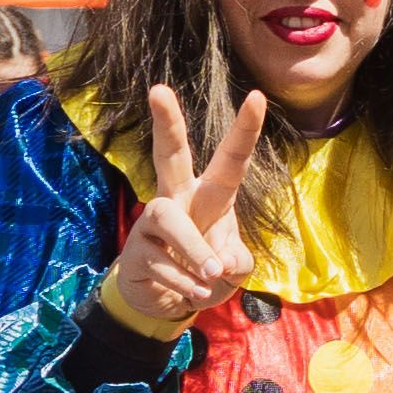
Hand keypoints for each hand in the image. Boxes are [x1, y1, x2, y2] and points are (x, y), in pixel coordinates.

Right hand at [111, 85, 262, 328]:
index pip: (230, 160)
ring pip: (170, 219)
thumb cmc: (206, 272)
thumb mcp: (234, 269)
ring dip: (194, 249)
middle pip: (170, 155)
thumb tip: (220, 262)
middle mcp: (179, 198)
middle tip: (157, 89)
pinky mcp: (135, 249)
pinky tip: (194, 292)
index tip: (258, 96)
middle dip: (166, 123)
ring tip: (211, 275)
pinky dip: (185, 283)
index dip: (245, 130)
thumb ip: (236, 261)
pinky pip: (162, 263)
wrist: (166, 303)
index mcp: (210, 195)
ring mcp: (152, 221)